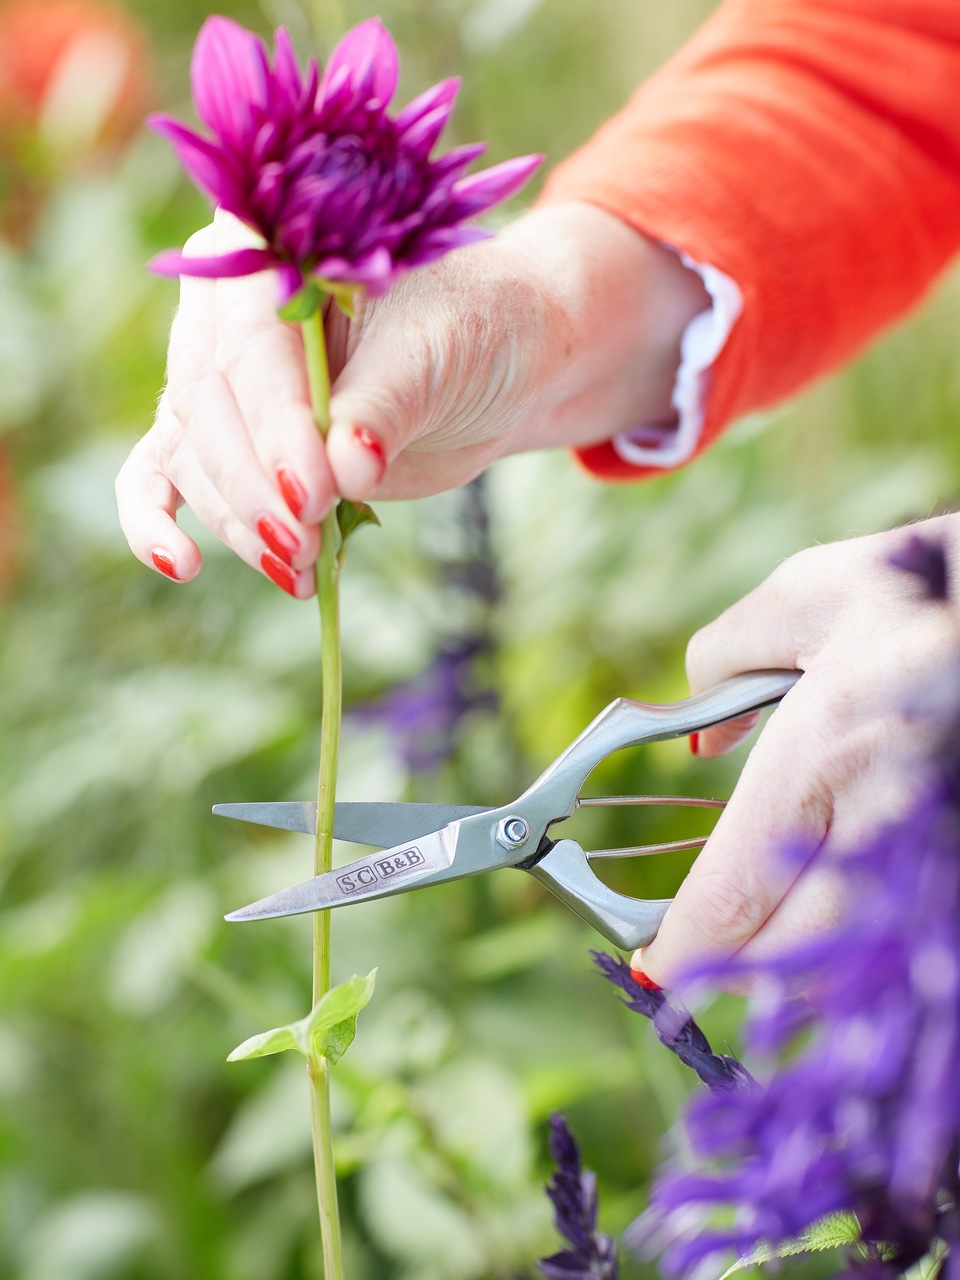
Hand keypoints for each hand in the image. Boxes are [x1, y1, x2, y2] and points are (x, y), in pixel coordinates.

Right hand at [116, 201, 707, 594]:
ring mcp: (224, 378)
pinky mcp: (233, 439)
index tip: (317, 493)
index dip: (274, 427)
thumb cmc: (469, 332)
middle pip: (205, 408)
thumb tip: (345, 471)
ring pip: (193, 454)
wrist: (493, 361)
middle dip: (254, 486)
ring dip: (239, 520)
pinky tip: (181, 565)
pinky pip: (166, 474)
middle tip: (306, 543)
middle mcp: (227, 310)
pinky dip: (161, 521)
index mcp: (271, 254)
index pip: (247, 348)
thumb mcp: (440, 355)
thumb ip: (386, 405)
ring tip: (301, 568)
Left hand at [634, 517, 958, 994]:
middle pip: (795, 950)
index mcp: (826, 746)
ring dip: (803, 965)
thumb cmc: (922, 585)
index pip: (737, 888)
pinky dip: (865, 945)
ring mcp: (937, 846)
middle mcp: (887, 812)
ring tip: (767, 935)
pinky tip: (837, 914)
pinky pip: (908, 933)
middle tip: (704, 955)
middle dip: (738, 966)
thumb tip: (701, 746)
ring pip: (860, 960)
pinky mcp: (958, 858)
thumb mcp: (807, 597)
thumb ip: (722, 660)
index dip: (685, 943)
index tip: (654, 964)